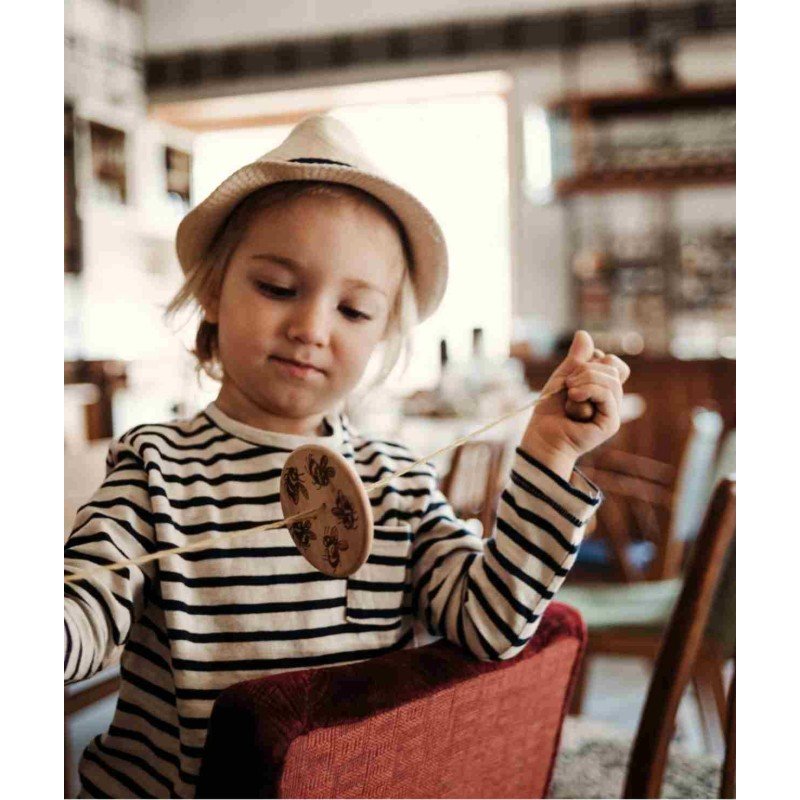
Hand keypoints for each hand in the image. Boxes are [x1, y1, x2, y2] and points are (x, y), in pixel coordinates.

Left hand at [521, 331, 630, 478]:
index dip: (594, 359)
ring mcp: (613, 411)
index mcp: (602, 387)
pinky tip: (573, 398)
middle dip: (586, 369)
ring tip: (570, 394)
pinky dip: (588, 391)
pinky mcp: (611, 422)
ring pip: (611, 379)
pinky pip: (608, 394)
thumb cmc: (549, 410)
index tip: (573, 372)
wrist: (543, 437)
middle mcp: (611, 399)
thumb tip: (583, 333)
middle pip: (612, 367)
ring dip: (585, 380)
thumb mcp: (562, 377)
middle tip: (568, 386)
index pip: (611, 362)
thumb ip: (576, 358)